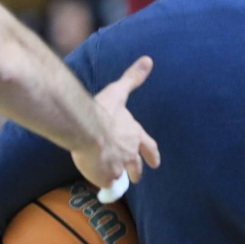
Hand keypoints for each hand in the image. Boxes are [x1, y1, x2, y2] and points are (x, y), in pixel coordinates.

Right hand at [71, 56, 161, 194]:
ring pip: (120, 177)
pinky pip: (104, 183)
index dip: (153, 155)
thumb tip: (148, 60)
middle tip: (137, 178)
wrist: (87, 129)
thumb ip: (132, 78)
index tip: (156, 163)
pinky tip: (96, 182)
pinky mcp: (105, 176)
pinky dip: (101, 182)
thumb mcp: (119, 91)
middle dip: (137, 173)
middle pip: (137, 168)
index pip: (149, 147)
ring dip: (118, 179)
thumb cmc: (103, 110)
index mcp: (135, 134)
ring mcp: (118, 166)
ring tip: (114, 182)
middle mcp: (130, 152)